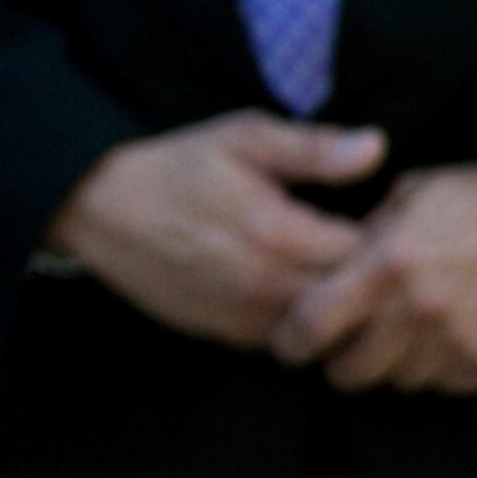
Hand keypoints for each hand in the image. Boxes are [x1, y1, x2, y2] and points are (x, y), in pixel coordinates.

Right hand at [49, 112, 383, 348]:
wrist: (96, 208)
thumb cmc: (173, 166)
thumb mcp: (240, 137)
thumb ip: (311, 148)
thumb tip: (376, 149)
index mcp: (277, 232)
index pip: (368, 254)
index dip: (380, 236)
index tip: (372, 218)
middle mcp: (265, 285)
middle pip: (351, 300)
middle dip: (363, 277)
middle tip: (354, 246)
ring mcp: (245, 316)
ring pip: (323, 327)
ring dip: (332, 304)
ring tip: (323, 269)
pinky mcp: (225, 334)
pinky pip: (288, 340)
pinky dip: (299, 319)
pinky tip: (288, 287)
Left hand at [270, 163, 476, 392]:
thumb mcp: (412, 197)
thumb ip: (367, 234)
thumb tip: (331, 260)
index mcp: (388, 265)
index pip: (313, 323)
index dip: (292, 340)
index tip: (286, 344)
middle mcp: (420, 310)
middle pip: (352, 369)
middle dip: (340, 362)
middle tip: (340, 349)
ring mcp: (461, 341)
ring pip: (400, 379)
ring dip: (391, 365)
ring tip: (397, 339)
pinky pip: (447, 383)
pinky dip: (438, 369)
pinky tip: (442, 340)